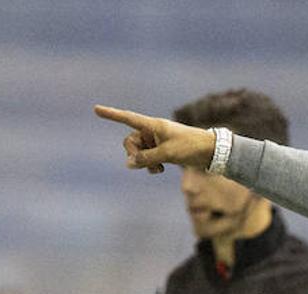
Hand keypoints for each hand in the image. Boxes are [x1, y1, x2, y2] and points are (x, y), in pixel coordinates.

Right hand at [93, 105, 216, 173]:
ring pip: (138, 152)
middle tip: (146, 164)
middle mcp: (152, 131)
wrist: (211, 152)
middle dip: (134, 154)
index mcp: (153, 125)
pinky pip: (147, 157)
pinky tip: (159, 170)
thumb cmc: (190, 147)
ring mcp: (156, 140)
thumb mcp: (167, 154)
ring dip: (144, 162)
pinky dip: (150, 165)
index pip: (128, 118)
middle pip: (130, 141)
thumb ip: (146, 158)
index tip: (96, 109)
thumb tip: (128, 164)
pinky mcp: (161, 150)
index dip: (112, 114)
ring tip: (158, 170)